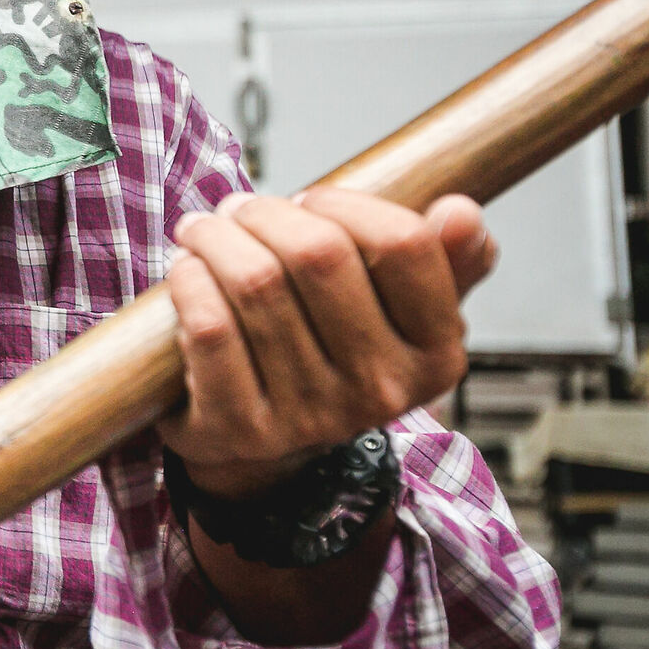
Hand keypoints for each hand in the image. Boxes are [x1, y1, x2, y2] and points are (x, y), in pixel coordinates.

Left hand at [157, 189, 491, 500]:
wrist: (264, 447)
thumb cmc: (328, 351)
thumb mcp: (400, 313)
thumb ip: (444, 259)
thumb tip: (461, 212)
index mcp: (435, 353)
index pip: (404, 244)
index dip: (346, 202)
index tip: (310, 201)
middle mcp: (381, 390)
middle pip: (319, 254)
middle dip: (266, 213)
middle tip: (239, 209)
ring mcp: (309, 414)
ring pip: (255, 283)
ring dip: (216, 238)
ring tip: (204, 231)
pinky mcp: (240, 427)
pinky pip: (210, 328)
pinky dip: (190, 282)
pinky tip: (188, 270)